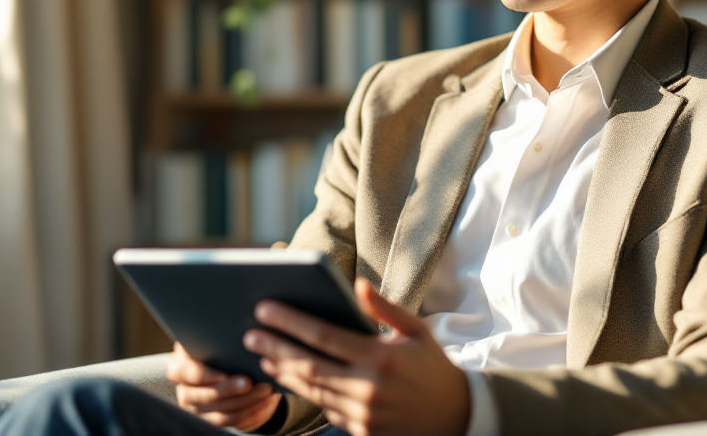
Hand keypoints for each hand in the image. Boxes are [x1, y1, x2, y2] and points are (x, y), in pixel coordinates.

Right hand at [166, 342, 281, 430]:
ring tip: (265, 389)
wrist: (235, 369)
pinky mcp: (213, 420)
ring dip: (245, 401)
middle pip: (202, 395)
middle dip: (228, 389)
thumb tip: (243, 334)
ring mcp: (198, 408)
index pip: (184, 373)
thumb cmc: (225, 348)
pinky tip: (264, 400)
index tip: (222, 374)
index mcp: (180, 365)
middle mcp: (185, 389)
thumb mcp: (220, 340)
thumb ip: (221, 338)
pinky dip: (250, 411)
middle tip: (249, 382)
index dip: (203, 375)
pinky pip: (231, 421)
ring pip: (220, 412)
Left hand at [244, 279, 470, 435]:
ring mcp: (363, 414)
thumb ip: (385, 308)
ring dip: (284, 372)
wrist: (456, 416)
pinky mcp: (361, 432)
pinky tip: (290, 379)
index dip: (290, 322)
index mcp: (381, 358)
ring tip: (264, 355)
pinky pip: (325, 410)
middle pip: (308, 365)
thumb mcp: (417, 331)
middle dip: (275, 348)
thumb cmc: (433, 366)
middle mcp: (368, 388)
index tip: (265, 310)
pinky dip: (305, 393)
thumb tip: (358, 285)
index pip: (323, 336)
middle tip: (250, 334)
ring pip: (312, 391)